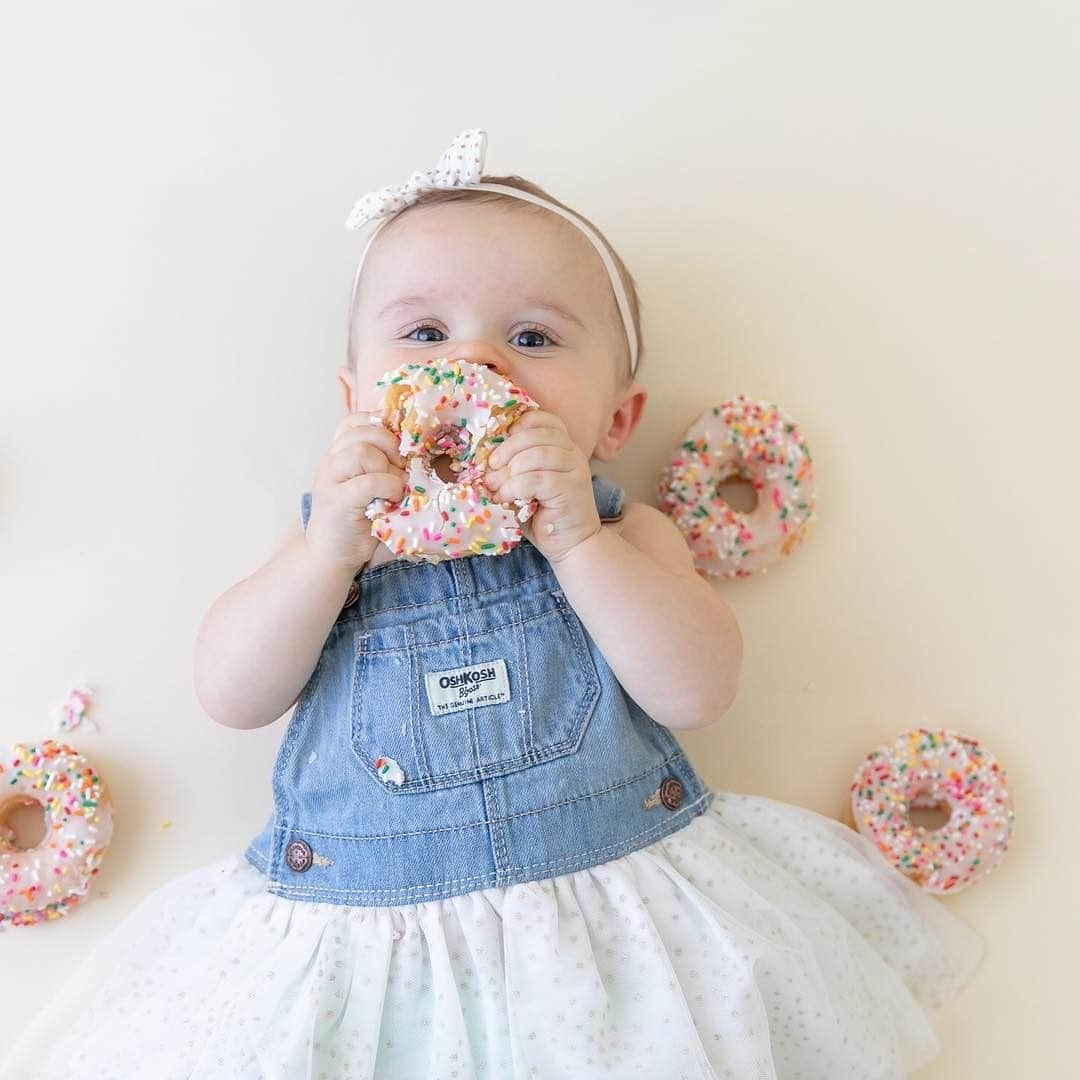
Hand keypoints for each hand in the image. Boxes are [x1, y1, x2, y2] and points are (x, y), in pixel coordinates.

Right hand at [305, 412, 406, 572]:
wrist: (329, 556)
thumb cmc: (357, 521)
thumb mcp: (369, 486)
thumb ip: (382, 465)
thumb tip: (416, 451)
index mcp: (337, 454)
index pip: (355, 420)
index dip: (382, 427)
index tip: (398, 449)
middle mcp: (330, 462)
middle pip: (362, 431)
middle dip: (391, 446)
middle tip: (402, 469)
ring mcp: (331, 481)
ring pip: (361, 452)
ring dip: (388, 468)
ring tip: (396, 487)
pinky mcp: (338, 502)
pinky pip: (368, 482)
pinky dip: (388, 487)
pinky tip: (392, 500)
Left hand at [482, 411, 600, 563]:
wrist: (572, 545)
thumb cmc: (543, 515)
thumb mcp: (525, 485)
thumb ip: (513, 467)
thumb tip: (483, 458)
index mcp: (563, 446)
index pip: (544, 419)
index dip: (519, 424)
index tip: (499, 442)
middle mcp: (572, 454)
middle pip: (536, 434)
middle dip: (507, 449)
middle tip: (489, 468)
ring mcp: (575, 470)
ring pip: (537, 455)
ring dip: (508, 471)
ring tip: (495, 487)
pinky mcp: (571, 489)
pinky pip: (536, 479)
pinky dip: (514, 488)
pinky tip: (504, 499)